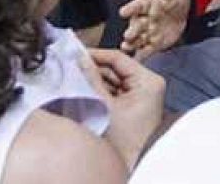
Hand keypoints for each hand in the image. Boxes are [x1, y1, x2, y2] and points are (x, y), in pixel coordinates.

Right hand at [84, 48, 165, 168]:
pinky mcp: (135, 105)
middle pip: (115, 69)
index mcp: (148, 80)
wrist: (132, 164)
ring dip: (95, 81)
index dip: (96, 54)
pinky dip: (100, 91)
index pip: (118, 57)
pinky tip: (84, 91)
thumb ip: (91, 78)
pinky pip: (115, 91)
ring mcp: (142, 95)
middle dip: (93, 69)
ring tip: (75, 79)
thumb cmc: (125, 140)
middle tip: (71, 67)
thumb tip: (80, 59)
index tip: (76, 54)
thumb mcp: (104, 104)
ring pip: (113, 80)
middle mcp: (148, 85)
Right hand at [118, 0, 191, 59]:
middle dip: (132, 30)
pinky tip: (135, 59)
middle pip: (136, 25)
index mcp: (146, 4)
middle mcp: (142, 19)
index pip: (137, 5)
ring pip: (137, 39)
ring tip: (126, 48)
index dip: (130, 9)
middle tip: (128, 35)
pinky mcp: (153, 44)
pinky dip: (140, 55)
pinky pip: (145, 50)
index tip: (123, 12)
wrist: (180, 11)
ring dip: (131, 44)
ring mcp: (147, 32)